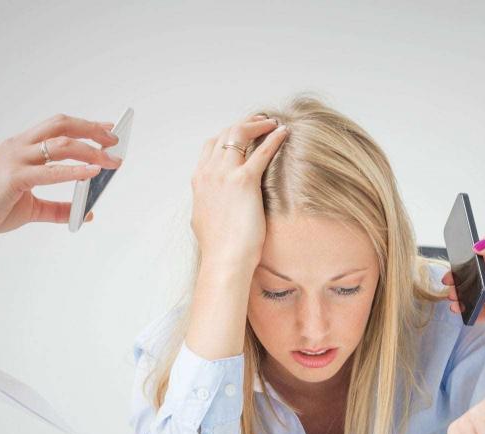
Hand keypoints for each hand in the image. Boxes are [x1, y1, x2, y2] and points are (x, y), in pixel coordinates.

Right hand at [0, 114, 122, 234]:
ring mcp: (17, 159)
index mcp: (22, 147)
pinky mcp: (15, 177)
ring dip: (90, 150)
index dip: (85, 125)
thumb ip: (58, 209)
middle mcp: (21, 147)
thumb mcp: (32, 208)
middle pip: (62, 125)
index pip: (58, 126)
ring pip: (60, 144)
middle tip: (115, 140)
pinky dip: (74, 171)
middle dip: (92, 130)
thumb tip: (86, 214)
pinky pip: (50, 171)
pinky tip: (92, 173)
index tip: (107, 128)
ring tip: (111, 160)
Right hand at [191, 115, 287, 267]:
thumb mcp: (204, 219)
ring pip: (239, 134)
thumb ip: (208, 203)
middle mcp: (209, 173)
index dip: (228, 135)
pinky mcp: (244, 181)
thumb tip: (212, 203)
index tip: (243, 133)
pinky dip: (273, 138)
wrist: (224, 260)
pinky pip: (261, 151)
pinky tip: (284, 132)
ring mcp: (224, 175)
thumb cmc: (219, 247)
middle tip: (262, 122)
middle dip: (244, 124)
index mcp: (200, 181)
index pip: (211, 145)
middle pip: (225, 134)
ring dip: (258, 125)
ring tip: (272, 123)